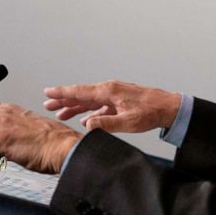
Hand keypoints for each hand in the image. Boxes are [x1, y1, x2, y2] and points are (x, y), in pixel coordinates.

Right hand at [43, 80, 181, 133]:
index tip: (48, 92)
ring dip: (75, 107)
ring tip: (61, 113)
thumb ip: (106, 124)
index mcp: (108, 92)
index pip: (80, 91)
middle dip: (63, 99)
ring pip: (89, 101)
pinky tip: (84, 120)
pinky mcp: (119, 102)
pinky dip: (89, 112)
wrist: (167, 107)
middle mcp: (109, 90)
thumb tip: (87, 125)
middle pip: (81, 95)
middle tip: (48, 104)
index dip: (62, 93)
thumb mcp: (127, 122)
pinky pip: (99, 107)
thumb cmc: (150, 112)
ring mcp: (114, 95)